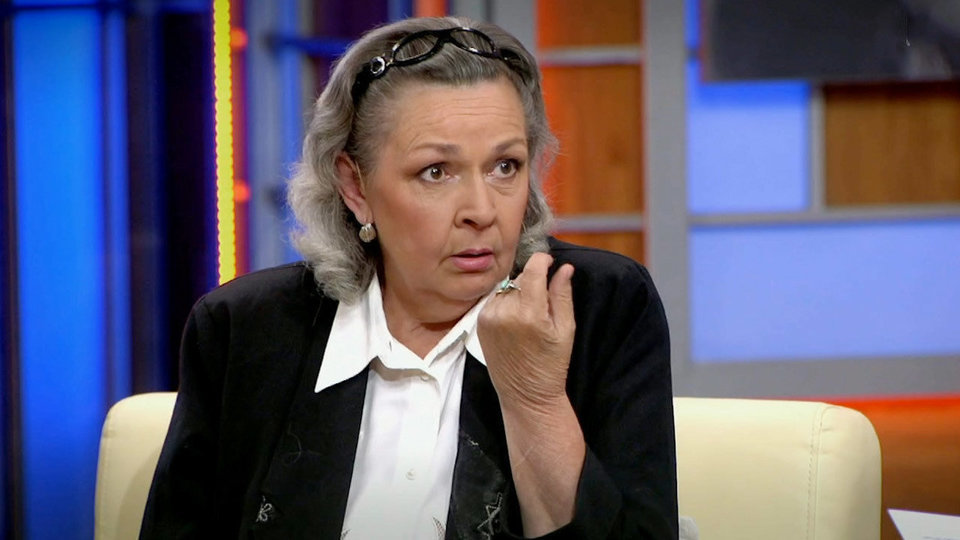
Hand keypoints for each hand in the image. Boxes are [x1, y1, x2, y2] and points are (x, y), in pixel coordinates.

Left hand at [478, 253, 575, 411]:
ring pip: (507, 288)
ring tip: (529, 318)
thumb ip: (562, 295)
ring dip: (519, 295)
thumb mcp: (566, 329)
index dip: (542, 260)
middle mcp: (505, 312)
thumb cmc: (551, 364)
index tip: (550, 261)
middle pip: (521, 279)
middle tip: (543, 305)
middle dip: (533, 285)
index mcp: (529, 313)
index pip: (532, 269)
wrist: (526, 395)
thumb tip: (564, 267)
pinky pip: (496, 300)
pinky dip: (506, 304)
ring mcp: (489, 317)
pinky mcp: (480, 322)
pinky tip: (515, 324)